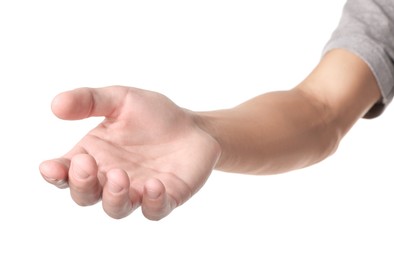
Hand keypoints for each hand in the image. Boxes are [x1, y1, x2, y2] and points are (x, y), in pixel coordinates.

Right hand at [39, 86, 220, 219]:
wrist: (193, 126)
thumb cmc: (154, 114)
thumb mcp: (121, 99)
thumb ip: (89, 100)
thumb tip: (55, 105)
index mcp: (94, 156)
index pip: (65, 172)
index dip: (55, 174)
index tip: (51, 167)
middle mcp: (111, 178)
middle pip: (85, 195)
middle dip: (81, 185)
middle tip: (86, 165)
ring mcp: (137, 191)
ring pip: (116, 208)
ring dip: (113, 197)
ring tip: (119, 175)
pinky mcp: (165, 198)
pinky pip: (154, 211)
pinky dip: (152, 203)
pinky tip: (154, 185)